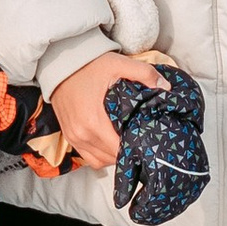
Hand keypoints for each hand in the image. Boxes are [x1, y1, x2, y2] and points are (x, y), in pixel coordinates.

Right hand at [49, 48, 180, 171]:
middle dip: (128, 151)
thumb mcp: (118, 64)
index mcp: (94, 121)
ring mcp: (73, 137)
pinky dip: (101, 154)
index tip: (147, 138)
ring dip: (114, 155)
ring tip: (126, 141)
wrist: (61, 64)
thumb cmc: (89, 66)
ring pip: (100, 161)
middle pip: (112, 158)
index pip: (120, 149)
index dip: (136, 146)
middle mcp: (82, 134)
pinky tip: (111, 142)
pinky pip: (88, 157)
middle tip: (141, 139)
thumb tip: (165, 87)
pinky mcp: (69, 136)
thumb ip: (144, 74)